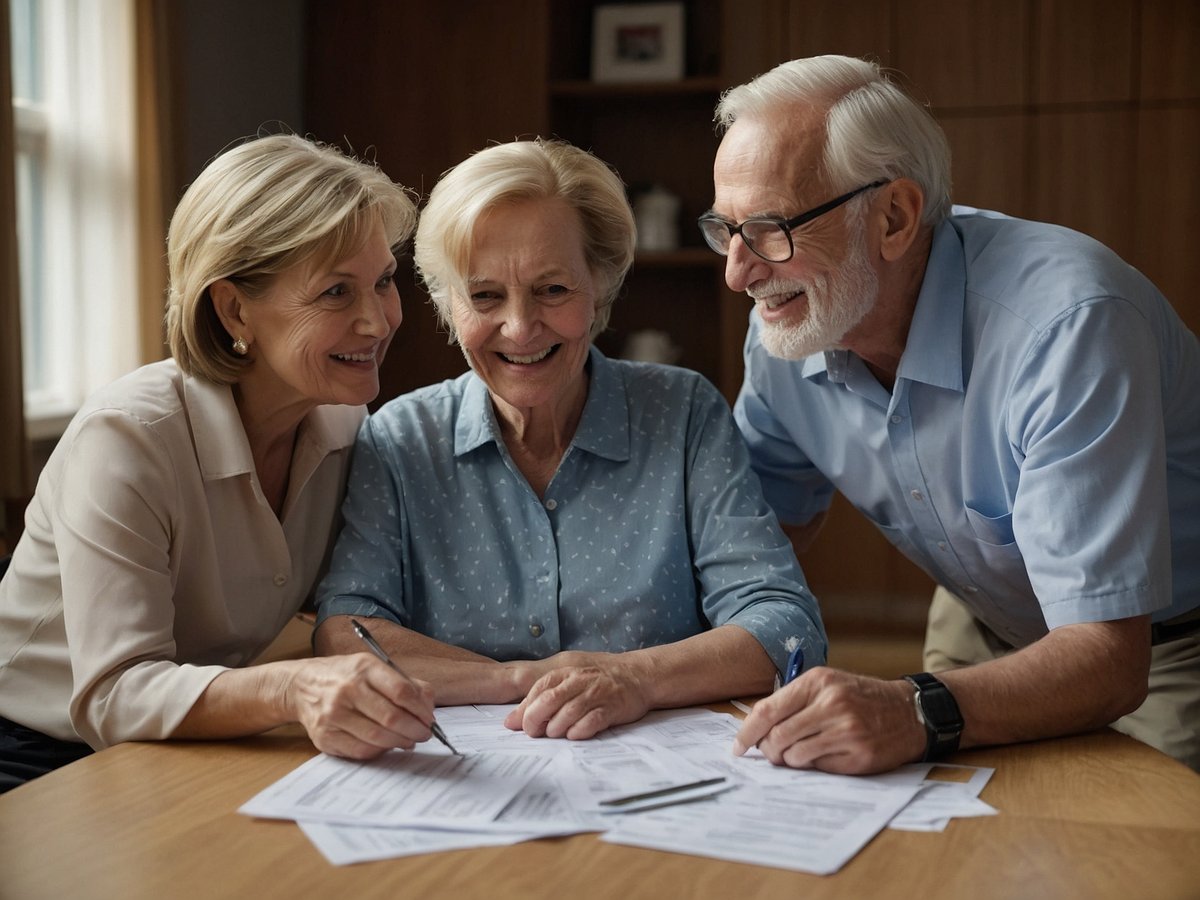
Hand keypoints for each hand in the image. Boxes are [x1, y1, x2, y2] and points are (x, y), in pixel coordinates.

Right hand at [285, 653, 436, 759]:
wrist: (301, 686)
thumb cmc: (345, 676)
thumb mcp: (373, 666)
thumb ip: (404, 682)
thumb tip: (428, 705)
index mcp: (364, 668)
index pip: (401, 691)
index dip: (421, 709)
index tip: (429, 718)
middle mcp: (347, 690)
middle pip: (391, 717)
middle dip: (415, 729)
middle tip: (424, 734)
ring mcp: (333, 715)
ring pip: (378, 737)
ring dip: (400, 742)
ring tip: (409, 740)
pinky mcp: (325, 737)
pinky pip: (361, 750)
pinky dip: (380, 751)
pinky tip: (387, 745)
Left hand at [504, 662, 649, 739]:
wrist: (638, 675)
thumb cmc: (598, 680)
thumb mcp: (569, 680)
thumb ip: (540, 698)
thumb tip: (511, 721)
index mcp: (566, 673)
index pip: (538, 690)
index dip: (525, 709)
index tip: (520, 725)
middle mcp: (580, 681)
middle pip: (550, 701)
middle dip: (535, 720)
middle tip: (534, 732)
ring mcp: (597, 694)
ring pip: (568, 713)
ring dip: (556, 728)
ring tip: (555, 734)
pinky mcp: (612, 708)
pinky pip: (591, 722)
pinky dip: (579, 731)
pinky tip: (574, 735)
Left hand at [732, 667, 925, 773]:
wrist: (908, 711)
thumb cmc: (860, 698)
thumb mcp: (827, 685)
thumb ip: (792, 701)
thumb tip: (754, 727)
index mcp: (818, 682)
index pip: (767, 710)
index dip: (747, 732)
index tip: (738, 747)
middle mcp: (832, 704)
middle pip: (777, 737)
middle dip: (768, 750)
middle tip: (772, 754)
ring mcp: (847, 731)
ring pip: (795, 755)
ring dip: (790, 760)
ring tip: (800, 753)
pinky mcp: (859, 755)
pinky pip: (819, 767)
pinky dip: (813, 766)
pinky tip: (824, 755)